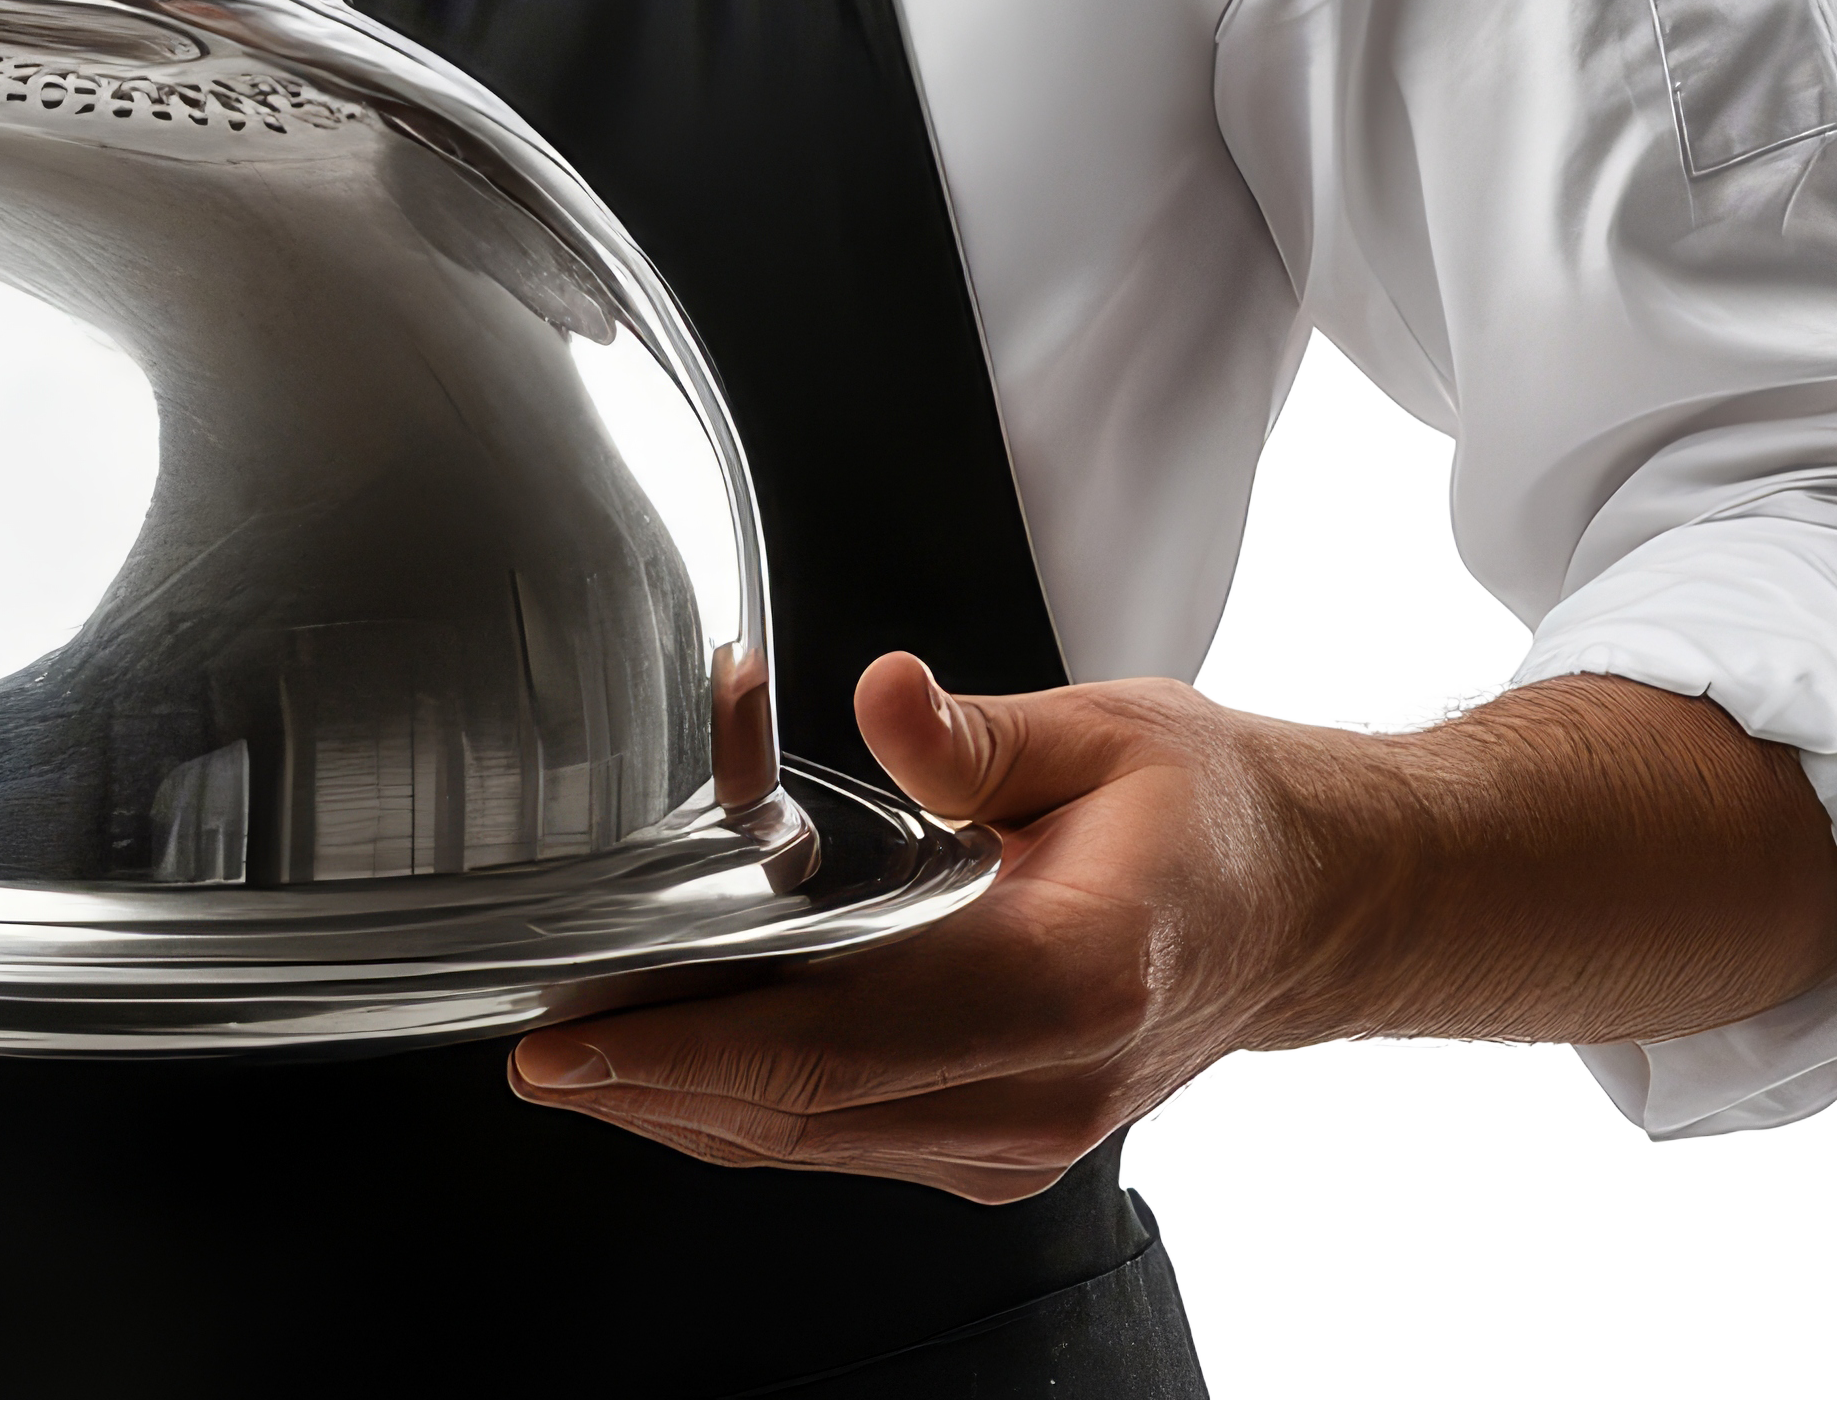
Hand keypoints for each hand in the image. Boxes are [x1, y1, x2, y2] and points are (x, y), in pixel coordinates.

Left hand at [504, 653, 1836, 1193]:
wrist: (1302, 908)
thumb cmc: (1204, 811)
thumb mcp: (1102, 730)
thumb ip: (975, 735)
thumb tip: (886, 696)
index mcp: (1067, 977)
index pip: (839, 1040)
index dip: (688, 1050)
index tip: (574, 1043)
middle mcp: (1040, 1085)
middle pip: (799, 1111)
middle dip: (648, 1084)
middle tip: (534, 1041)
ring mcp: (1020, 1133)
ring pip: (808, 1140)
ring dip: (684, 1094)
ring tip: (578, 1031)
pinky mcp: (995, 1141)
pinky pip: (841, 1135)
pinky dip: (748, 1092)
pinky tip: (679, 1033)